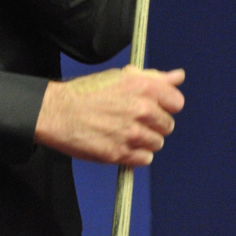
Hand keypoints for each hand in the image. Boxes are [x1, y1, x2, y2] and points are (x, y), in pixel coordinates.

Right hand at [34, 65, 184, 166]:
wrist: (57, 112)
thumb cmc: (86, 92)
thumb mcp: (119, 77)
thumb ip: (153, 78)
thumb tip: (178, 76)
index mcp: (141, 86)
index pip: (176, 101)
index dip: (166, 104)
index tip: (154, 106)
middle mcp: (140, 109)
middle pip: (168, 125)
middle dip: (154, 123)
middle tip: (133, 119)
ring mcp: (130, 133)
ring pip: (157, 143)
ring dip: (145, 139)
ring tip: (125, 132)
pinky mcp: (120, 153)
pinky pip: (145, 158)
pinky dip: (136, 154)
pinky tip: (121, 143)